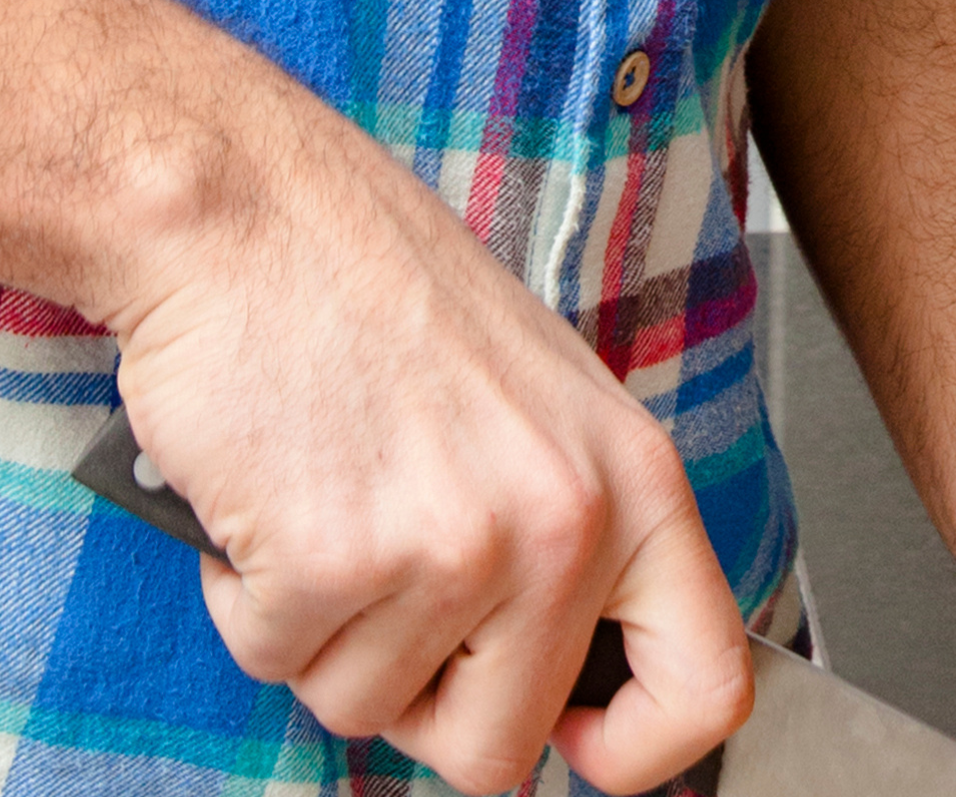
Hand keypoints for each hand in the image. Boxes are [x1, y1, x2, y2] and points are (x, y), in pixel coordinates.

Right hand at [93, 77, 754, 795]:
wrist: (254, 212)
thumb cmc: (382, 293)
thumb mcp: (542, 408)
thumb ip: (575, 536)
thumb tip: (586, 688)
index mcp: (635, 478)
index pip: (706, 683)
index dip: (639, 751)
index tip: (578, 744)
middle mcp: (564, 521)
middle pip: (498, 751)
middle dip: (422, 695)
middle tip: (389, 571)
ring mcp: (453, 546)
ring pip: (367, 709)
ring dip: (326, 627)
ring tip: (333, 488)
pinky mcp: (334, 562)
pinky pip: (274, 663)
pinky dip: (249, 596)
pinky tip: (273, 486)